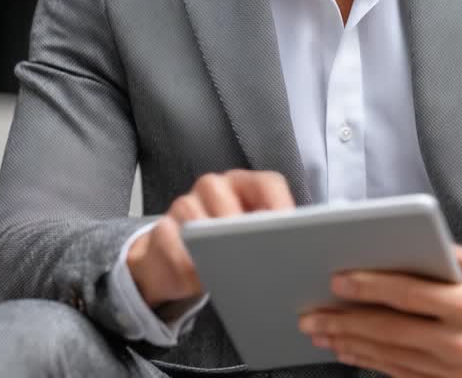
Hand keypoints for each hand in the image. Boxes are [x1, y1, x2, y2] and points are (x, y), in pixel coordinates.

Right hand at [127, 169, 294, 307]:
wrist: (172, 259)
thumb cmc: (221, 247)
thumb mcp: (249, 238)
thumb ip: (271, 235)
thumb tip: (301, 252)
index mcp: (243, 183)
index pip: (268, 184)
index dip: (280, 206)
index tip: (290, 233)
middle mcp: (213, 186)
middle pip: (229, 198)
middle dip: (245, 229)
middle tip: (260, 254)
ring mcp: (184, 204)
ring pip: (199, 221)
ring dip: (214, 248)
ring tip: (230, 269)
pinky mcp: (160, 230)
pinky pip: (175, 246)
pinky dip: (189, 265)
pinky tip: (200, 278)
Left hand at [298, 245, 461, 377]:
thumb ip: (448, 255)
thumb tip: (404, 244)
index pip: (410, 295)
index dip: (371, 287)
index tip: (339, 280)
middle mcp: (459, 342)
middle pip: (390, 330)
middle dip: (345, 321)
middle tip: (312, 313)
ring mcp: (451, 370)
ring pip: (388, 356)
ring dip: (349, 344)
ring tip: (320, 331)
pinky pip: (398, 374)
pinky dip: (368, 361)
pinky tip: (347, 350)